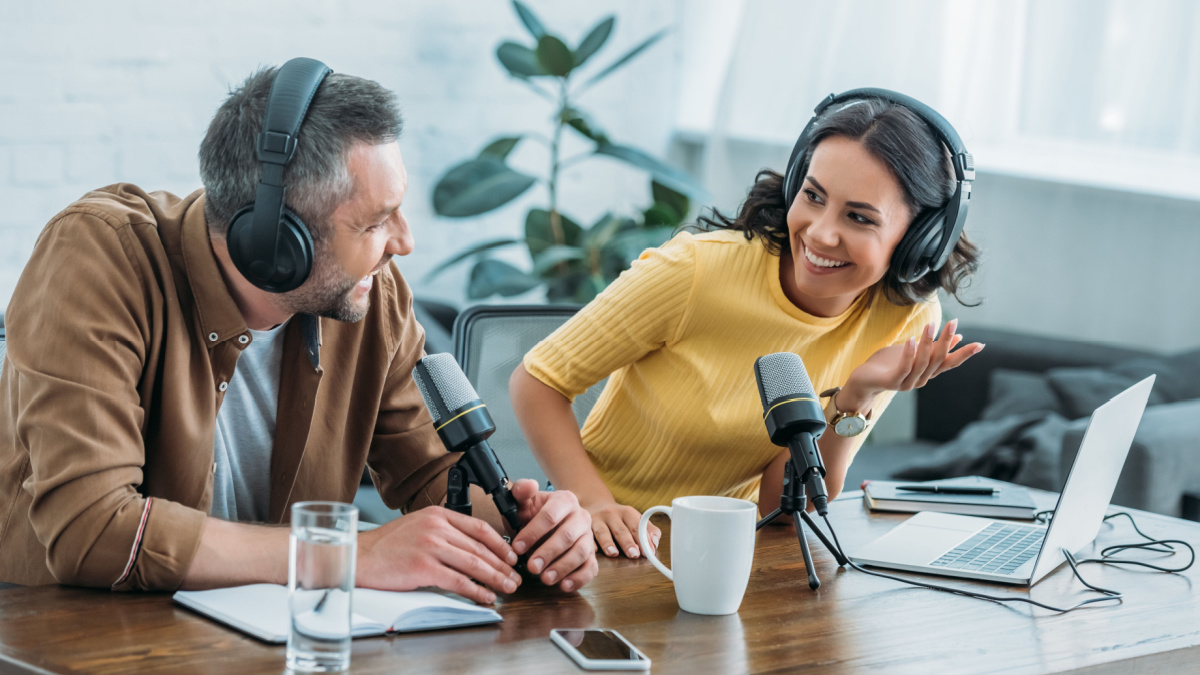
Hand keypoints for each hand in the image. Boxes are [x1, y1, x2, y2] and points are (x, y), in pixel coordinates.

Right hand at [357, 506, 520, 604]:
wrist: (359, 556)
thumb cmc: (386, 545)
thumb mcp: (417, 526)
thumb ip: (442, 532)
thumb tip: (469, 550)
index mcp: (437, 515)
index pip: (479, 527)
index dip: (499, 543)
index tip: (511, 556)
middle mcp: (436, 527)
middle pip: (480, 547)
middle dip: (502, 565)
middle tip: (515, 577)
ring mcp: (430, 546)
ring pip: (473, 564)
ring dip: (495, 578)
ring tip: (507, 588)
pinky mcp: (423, 567)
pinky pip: (458, 581)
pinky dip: (476, 590)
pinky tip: (485, 596)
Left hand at [509, 480, 597, 591]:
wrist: (542, 526)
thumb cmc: (531, 515)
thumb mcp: (522, 502)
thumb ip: (521, 491)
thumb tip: (529, 485)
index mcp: (565, 500)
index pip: (550, 516)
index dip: (533, 532)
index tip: (517, 547)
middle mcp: (581, 517)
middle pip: (567, 535)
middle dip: (548, 553)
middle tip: (531, 567)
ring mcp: (588, 537)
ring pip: (581, 552)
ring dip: (563, 567)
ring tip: (545, 579)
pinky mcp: (592, 556)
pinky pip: (591, 568)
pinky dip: (579, 578)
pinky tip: (564, 585)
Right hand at [585, 500, 659, 559]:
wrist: (594, 504)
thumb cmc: (619, 517)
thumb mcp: (634, 518)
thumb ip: (648, 530)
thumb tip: (655, 544)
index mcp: (627, 512)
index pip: (636, 525)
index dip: (643, 539)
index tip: (648, 551)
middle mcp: (611, 514)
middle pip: (620, 529)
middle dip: (628, 542)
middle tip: (634, 554)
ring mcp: (597, 520)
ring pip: (602, 531)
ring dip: (608, 543)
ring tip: (614, 553)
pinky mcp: (585, 526)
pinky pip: (587, 535)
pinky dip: (590, 543)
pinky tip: (593, 551)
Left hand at [845, 319, 983, 403]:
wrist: (864, 380)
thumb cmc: (889, 363)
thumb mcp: (914, 351)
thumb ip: (934, 346)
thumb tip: (958, 336)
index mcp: (928, 372)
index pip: (950, 363)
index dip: (964, 354)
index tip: (980, 344)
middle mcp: (921, 379)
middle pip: (938, 360)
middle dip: (946, 340)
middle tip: (953, 322)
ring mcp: (907, 383)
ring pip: (922, 363)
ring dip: (928, 343)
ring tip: (931, 325)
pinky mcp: (893, 382)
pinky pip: (904, 368)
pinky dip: (909, 354)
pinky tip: (912, 339)